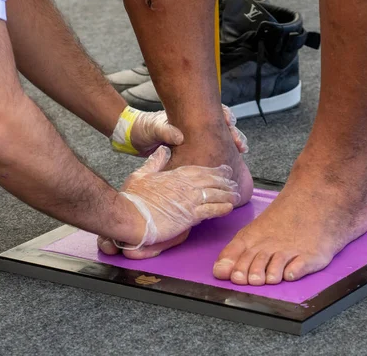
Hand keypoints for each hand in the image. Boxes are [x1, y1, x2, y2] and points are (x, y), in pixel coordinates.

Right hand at [103, 146, 240, 249]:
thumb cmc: (133, 198)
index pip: (199, 170)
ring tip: (236, 195)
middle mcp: (186, 186)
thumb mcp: (141, 174)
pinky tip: (229, 207)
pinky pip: (210, 211)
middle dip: (224, 181)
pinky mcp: (189, 216)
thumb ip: (154, 163)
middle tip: (234, 182)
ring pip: (214, 194)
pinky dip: (221, 208)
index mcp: (175, 175)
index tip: (223, 170)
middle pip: (211, 180)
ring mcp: (189, 200)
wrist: (130, 216)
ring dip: (227, 194)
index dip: (214, 170)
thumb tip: (162, 151)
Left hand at [111, 105, 248, 155]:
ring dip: (231, 146)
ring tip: (241, 153)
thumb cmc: (143, 129)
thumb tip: (179, 136)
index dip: (225, 115)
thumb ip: (164, 131)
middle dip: (235, 134)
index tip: (231, 122)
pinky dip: (220, 158)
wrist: (134, 139)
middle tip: (241, 145)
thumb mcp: (151, 128)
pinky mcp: (193, 151)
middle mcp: (195, 125)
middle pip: (222, 127)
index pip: (213, 110)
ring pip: (220, 140)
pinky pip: (210, 153)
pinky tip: (226, 167)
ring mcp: (196, 138)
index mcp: (188, 115)